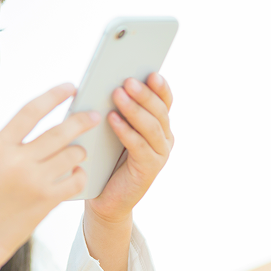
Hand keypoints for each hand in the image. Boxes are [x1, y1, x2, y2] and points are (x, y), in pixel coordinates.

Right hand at [0, 83, 98, 270]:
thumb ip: (14, 146)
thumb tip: (48, 128)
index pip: (31, 110)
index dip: (54, 95)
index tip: (70, 87)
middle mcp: (16, 160)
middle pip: (60, 131)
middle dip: (82, 120)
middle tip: (94, 115)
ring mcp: (33, 181)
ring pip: (73, 154)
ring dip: (80, 152)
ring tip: (79, 154)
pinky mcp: (47, 201)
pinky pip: (76, 179)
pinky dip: (80, 175)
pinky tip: (75, 176)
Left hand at [87, 72, 174, 223]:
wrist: (105, 198)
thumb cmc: (106, 159)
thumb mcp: (112, 131)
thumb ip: (117, 110)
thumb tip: (108, 84)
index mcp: (158, 125)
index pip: (164, 101)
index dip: (160, 87)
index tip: (151, 72)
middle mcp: (164, 138)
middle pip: (159, 111)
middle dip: (144, 94)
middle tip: (128, 80)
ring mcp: (160, 154)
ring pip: (151, 126)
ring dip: (134, 108)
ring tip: (118, 93)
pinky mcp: (150, 168)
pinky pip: (139, 145)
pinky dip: (125, 130)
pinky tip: (112, 118)